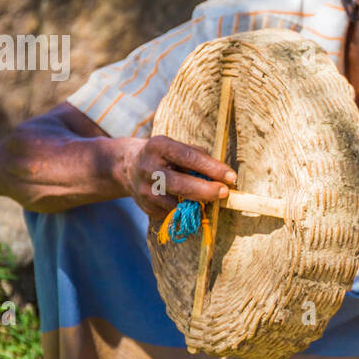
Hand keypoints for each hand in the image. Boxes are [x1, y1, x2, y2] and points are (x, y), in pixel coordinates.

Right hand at [120, 135, 236, 224]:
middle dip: (206, 190)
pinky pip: (171, 213)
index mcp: (159, 146)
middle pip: (180, 184)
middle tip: (225, 193)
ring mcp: (144, 189)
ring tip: (210, 200)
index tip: (231, 177)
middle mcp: (148, 168)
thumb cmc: (164, 156)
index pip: (189, 157)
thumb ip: (198, 157)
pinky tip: (189, 203)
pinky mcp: (145, 206)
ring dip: (197, 204)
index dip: (212, 168)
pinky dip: (185, 211)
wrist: (127, 167)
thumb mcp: (177, 147)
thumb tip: (223, 175)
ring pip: (176, 204)